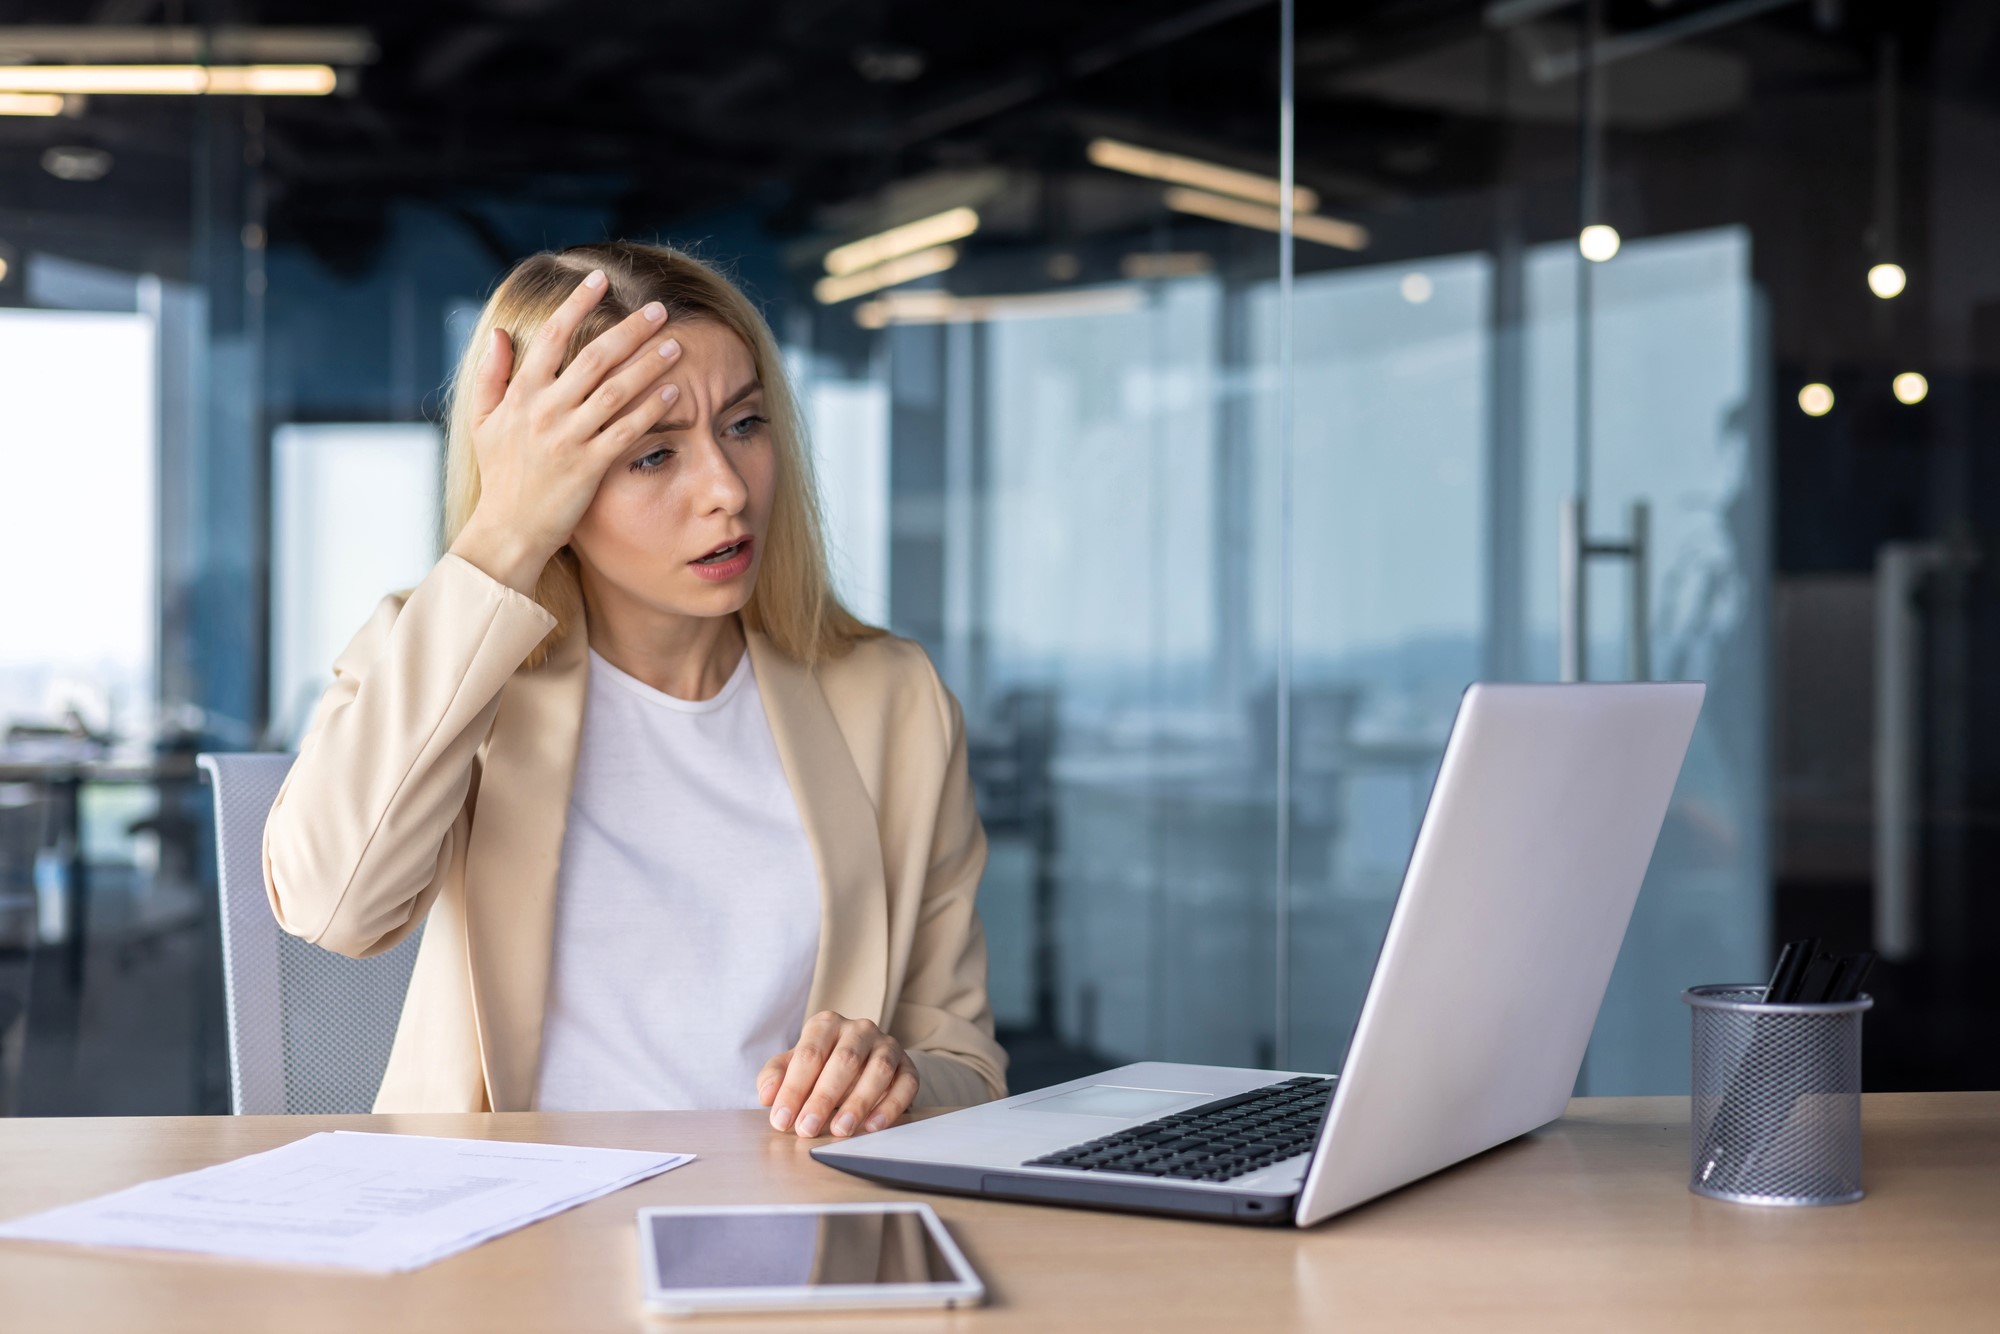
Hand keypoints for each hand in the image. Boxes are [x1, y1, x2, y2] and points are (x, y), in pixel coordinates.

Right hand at [449, 269, 685, 594]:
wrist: (509, 529)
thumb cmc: (501, 475)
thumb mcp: (483, 422)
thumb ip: (492, 375)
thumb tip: (498, 332)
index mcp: (521, 393)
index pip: (550, 336)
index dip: (576, 304)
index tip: (599, 279)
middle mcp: (545, 410)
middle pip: (595, 357)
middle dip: (630, 329)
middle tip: (660, 308)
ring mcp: (568, 438)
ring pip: (616, 390)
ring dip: (650, 364)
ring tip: (676, 344)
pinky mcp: (590, 466)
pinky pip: (627, 431)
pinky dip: (652, 410)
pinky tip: (675, 393)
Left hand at [758, 1011, 919, 1138]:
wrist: (858, 1063)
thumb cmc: (820, 1067)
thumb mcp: (792, 1066)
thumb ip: (775, 1076)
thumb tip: (768, 1095)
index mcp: (827, 1024)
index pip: (809, 1054)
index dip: (793, 1089)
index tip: (782, 1120)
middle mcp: (859, 1029)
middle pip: (845, 1061)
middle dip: (823, 1098)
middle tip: (807, 1129)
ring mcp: (887, 1045)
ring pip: (878, 1070)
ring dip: (858, 1103)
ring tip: (839, 1130)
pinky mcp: (907, 1065)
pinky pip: (905, 1083)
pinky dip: (890, 1106)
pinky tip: (871, 1126)